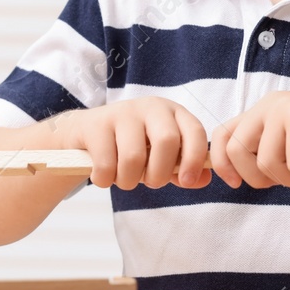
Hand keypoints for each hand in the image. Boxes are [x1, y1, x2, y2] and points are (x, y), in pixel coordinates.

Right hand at [52, 98, 212, 189]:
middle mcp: (151, 107)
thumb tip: (203, 180)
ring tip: (123, 179)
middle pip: (167, 141)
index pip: (195, 132)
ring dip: (129, 180)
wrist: (85, 134)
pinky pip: (106, 164)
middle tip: (150, 183)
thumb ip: (181, 169)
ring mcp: (122, 112)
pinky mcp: (96, 124)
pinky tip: (103, 175)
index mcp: (173, 113)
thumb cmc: (130, 148)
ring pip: (134, 157)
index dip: (195, 159)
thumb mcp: (159, 157)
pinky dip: (105, 179)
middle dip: (159, 173)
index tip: (187, 182)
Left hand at [210, 92, 289, 189]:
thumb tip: (235, 177)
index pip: (221, 135)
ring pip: (268, 164)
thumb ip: (266, 155)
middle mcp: (270, 105)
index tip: (235, 184)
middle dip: (262, 179)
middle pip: (237, 152)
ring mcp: (286, 109)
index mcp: (262, 112)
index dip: (223, 164)